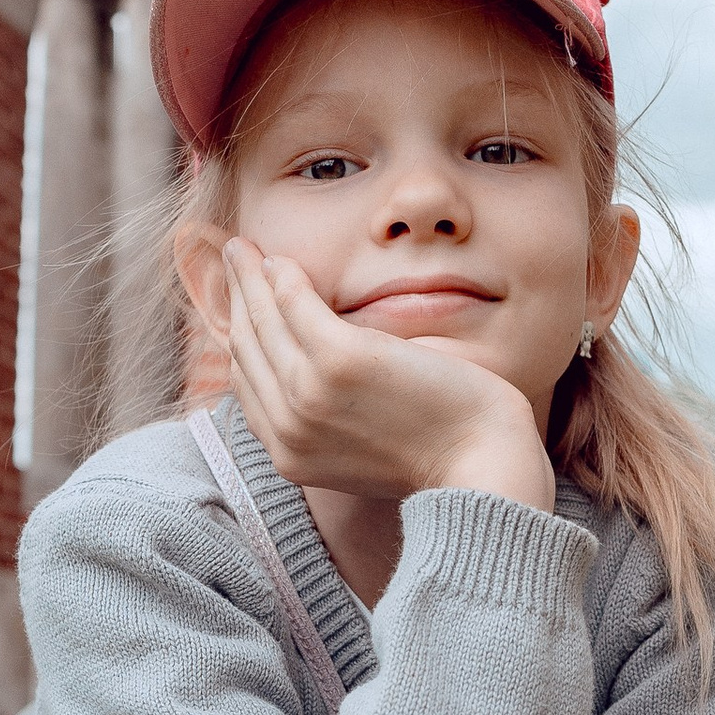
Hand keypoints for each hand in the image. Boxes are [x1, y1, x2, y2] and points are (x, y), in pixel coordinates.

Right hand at [219, 241, 553, 512]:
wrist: (481, 466)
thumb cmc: (440, 452)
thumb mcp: (366, 447)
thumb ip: (330, 419)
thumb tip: (315, 378)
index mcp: (291, 456)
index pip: (247, 387)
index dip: (238, 339)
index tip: (241, 306)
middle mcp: (289, 430)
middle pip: (244, 351)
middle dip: (234, 301)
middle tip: (233, 262)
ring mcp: (309, 395)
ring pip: (261, 323)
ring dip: (247, 279)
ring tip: (240, 248)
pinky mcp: (339, 361)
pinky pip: (294, 307)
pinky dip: (281, 279)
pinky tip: (280, 260)